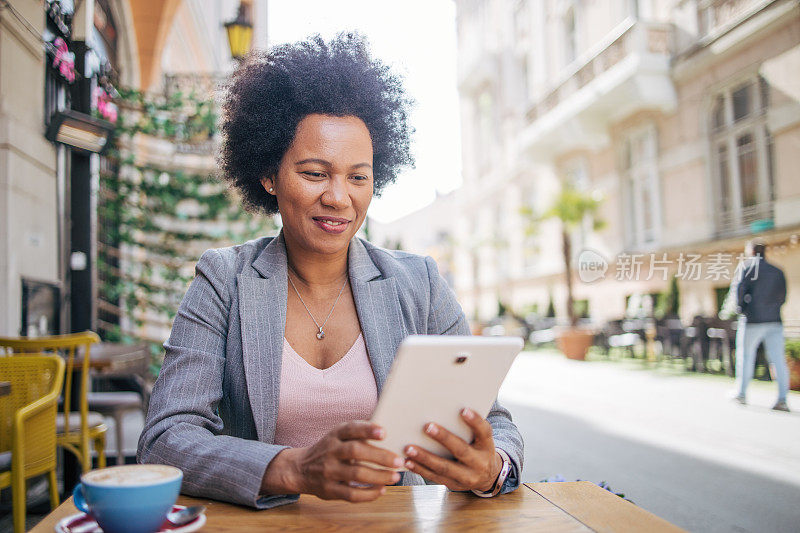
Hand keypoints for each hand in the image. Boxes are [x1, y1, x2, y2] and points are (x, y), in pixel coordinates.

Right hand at [263, 421, 404, 501]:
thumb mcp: (337, 437)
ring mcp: (328, 471)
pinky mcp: (329, 490)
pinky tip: (381, 490)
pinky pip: (351, 494)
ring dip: (379, 476)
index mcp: (334, 435)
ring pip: (356, 474)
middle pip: (356, 451)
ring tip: (395, 477)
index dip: (367, 429)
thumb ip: (358, 435)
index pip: (351, 428)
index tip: (384, 432)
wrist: (301, 469)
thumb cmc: (330, 450)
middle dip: (380, 456)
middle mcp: (330, 451)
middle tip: (399, 461)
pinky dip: (369, 493)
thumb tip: (390, 436)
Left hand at [403, 408, 501, 491]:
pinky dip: (419, 469)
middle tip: (427, 426)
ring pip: (444, 467)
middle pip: (461, 450)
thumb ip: (468, 427)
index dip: (475, 421)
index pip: (484, 432)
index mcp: (487, 446)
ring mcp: (467, 477)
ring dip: (424, 457)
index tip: (463, 410)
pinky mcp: (453, 484)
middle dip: (444, 438)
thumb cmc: (478, 448)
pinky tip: (407, 461)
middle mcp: (479, 463)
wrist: (488, 477)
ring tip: (409, 448)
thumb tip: (443, 407)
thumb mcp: (480, 438)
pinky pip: (434, 477)